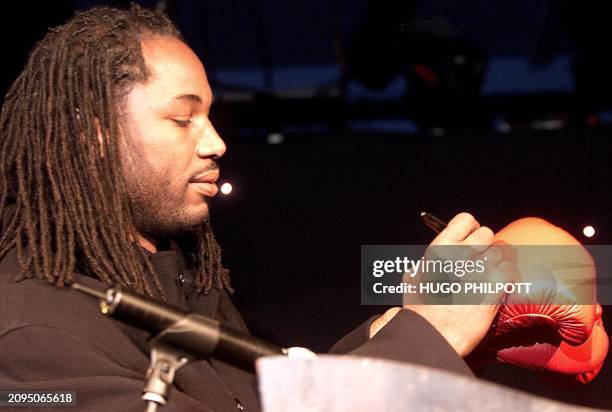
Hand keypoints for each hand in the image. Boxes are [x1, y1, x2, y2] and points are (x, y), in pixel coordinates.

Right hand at [369, 213, 514, 356]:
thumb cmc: (420, 311)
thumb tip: (424, 262)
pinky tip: (500, 285)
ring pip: (501, 253)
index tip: (473, 237)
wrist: (433, 336)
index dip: (472, 228)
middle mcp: (461, 255)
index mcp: (440, 249)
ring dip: (498, 262)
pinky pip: (511, 271)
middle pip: (487, 234)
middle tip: (481, 260)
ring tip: (490, 275)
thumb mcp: (412, 279)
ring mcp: (479, 271)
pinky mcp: (494, 288)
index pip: (466, 220)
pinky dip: (508, 277)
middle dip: (486, 246)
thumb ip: (423, 264)